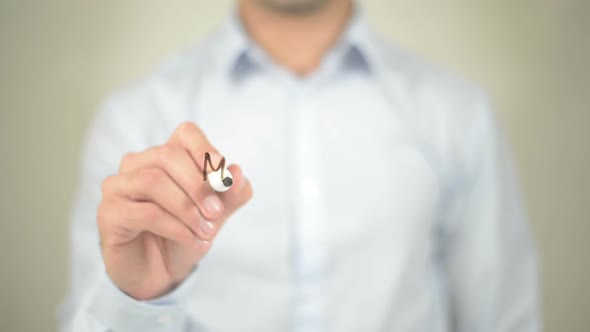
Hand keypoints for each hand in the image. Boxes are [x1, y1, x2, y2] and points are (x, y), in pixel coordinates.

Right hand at [97, 122, 252, 299]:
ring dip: (186, 208)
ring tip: (206, 231)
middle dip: (198, 185)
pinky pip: (144, 212)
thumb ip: (231, 193)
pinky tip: (192, 240)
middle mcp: (138, 164)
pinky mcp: (108, 213)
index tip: (223, 178)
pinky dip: (175, 227)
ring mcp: (118, 186)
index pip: (185, 134)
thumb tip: (237, 173)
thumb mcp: (216, 214)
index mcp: (166, 156)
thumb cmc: (186, 233)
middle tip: (217, 213)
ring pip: (153, 181)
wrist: (161, 272)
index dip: (205, 150)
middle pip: (168, 156)